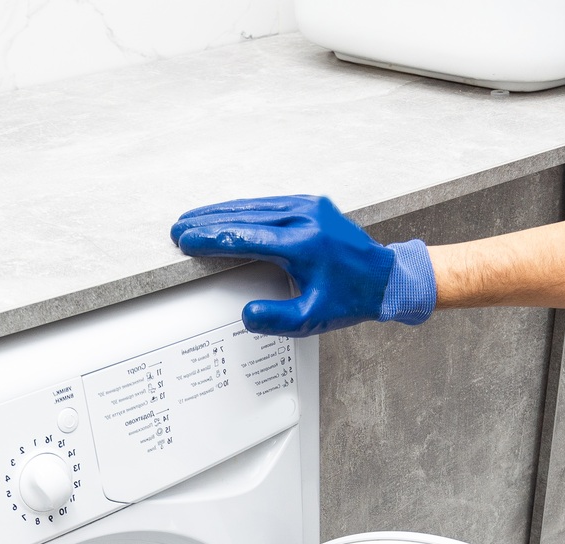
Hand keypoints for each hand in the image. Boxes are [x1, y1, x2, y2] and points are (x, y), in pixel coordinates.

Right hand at [170, 195, 436, 335]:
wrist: (386, 277)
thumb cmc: (350, 298)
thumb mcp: (314, 319)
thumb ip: (277, 319)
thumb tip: (246, 315)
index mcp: (303, 245)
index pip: (245, 238)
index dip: (212, 239)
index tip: (187, 240)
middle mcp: (305, 218)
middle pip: (244, 216)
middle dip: (208, 222)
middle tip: (179, 228)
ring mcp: (309, 206)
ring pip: (255, 205)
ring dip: (222, 211)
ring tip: (194, 218)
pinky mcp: (313, 203)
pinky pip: (270, 203)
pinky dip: (244, 209)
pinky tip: (226, 213)